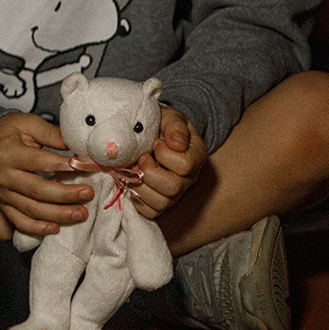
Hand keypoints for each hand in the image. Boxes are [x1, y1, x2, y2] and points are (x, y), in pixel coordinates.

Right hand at [0, 112, 93, 236]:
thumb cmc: (10, 133)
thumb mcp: (28, 124)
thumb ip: (52, 134)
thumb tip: (80, 146)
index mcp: (8, 153)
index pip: (39, 162)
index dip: (62, 165)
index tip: (84, 166)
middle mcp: (3, 176)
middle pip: (37, 190)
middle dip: (65, 194)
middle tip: (88, 193)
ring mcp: (2, 194)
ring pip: (32, 209)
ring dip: (58, 214)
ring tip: (81, 213)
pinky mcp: (3, 205)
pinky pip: (19, 222)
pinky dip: (37, 228)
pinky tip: (56, 229)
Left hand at [124, 105, 207, 220]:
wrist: (154, 133)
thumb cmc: (162, 125)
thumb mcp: (171, 118)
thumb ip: (175, 127)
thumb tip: (176, 144)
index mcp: (196, 157)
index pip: (184, 165)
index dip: (165, 154)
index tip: (155, 142)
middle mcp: (188, 179)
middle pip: (173, 188)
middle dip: (149, 172)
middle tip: (141, 157)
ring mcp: (174, 194)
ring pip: (160, 203)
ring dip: (140, 185)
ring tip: (134, 169)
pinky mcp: (158, 204)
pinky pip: (149, 211)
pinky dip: (136, 198)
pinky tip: (132, 181)